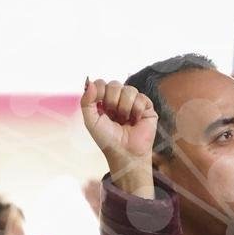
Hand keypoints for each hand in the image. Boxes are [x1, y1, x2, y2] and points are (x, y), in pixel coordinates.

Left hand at [81, 78, 156, 196]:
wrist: (125, 152)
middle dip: (113, 101)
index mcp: (104, 101)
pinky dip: (136, 110)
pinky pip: (141, 97)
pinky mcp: (146, 107)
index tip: (101, 107)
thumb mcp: (90, 121)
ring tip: (125, 120)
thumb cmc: (107, 139)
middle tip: (114, 117)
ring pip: (129, 89)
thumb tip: (89, 82)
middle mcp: (119, 99)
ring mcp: (133, 102)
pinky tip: (135, 120)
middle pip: (115, 84)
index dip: (100, 92)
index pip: (101, 84)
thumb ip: (86, 102)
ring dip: (124, 107)